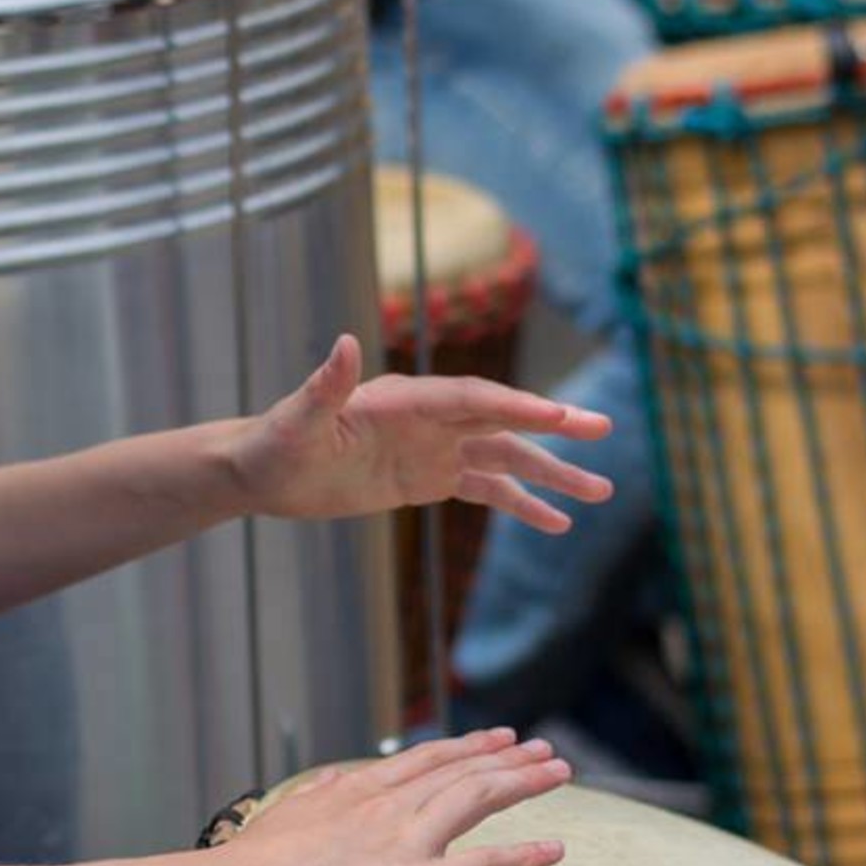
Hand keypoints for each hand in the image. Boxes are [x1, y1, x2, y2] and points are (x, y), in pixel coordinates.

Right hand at [218, 729, 572, 865]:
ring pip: (477, 800)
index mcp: (356, 790)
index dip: (465, 747)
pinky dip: (522, 856)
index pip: (424, 760)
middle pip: (461, 772)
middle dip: (507, 758)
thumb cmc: (251, 865)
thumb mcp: (283, 814)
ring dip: (522, 784)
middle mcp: (388, 806)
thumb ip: (316, 794)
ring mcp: (405, 841)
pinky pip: (481, 865)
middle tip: (543, 748)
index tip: (496, 737)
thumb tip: (335, 774)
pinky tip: (555, 850)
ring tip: (558, 772)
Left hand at [230, 334, 612, 530]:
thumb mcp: (298, 421)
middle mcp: (428, 417)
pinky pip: (486, 488)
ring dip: (551, 472)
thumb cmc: (275, 443)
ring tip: (600, 491)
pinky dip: (522, 503)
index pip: (472, 399)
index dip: (515, 407)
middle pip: (503, 417)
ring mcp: (433, 447)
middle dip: (553, 426)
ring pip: (505, 456)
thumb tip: (344, 342)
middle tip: (602, 431)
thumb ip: (326, 385)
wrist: (263, 470)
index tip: (559, 418)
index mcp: (404, 399)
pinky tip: (557, 522)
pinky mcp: (428, 478)